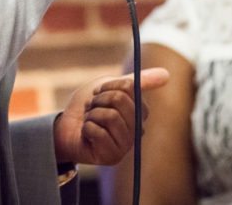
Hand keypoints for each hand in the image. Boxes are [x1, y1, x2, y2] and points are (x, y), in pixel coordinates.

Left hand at [53, 68, 169, 165]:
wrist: (64, 127)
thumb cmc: (87, 107)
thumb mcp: (108, 88)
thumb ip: (135, 82)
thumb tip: (167, 74)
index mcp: (139, 112)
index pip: (129, 88)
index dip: (108, 86)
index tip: (99, 92)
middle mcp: (136, 129)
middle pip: (120, 100)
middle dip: (98, 100)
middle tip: (92, 108)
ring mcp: (125, 145)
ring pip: (109, 116)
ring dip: (91, 115)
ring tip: (90, 121)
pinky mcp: (112, 157)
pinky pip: (98, 132)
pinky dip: (86, 128)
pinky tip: (86, 135)